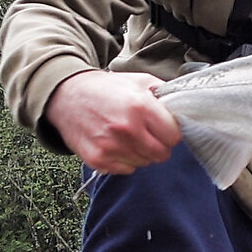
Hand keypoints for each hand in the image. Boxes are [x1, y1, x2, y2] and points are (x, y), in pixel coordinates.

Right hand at [44, 70, 181, 174]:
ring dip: (142, 153)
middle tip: (149, 133)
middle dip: (160, 145)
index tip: (164, 128)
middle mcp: (127, 129)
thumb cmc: (107, 89)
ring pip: (145, 163)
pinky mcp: (98, 160)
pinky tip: (117, 144)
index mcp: (141, 107)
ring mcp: (111, 147)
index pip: (174, 136)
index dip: (171, 132)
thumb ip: (164, 95)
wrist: (67, 96)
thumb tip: (184, 110)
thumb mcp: (139, 81)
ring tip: (130, 136)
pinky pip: (127, 170)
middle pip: (162, 154)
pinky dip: (126, 160)